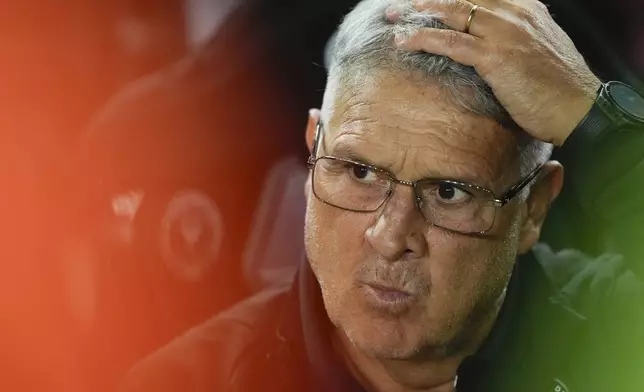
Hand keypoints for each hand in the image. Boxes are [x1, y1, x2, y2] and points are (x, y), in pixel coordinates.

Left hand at [387, 0, 601, 145]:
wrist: (580, 107)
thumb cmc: (559, 86)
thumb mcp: (539, 48)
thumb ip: (516, 35)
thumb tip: (489, 41)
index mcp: (525, 7)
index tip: (424, 1)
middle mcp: (514, 12)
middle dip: (426, 1)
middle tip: (399, 7)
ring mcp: (504, 32)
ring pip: (453, 13)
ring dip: (418, 14)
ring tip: (395, 18)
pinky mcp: (496, 56)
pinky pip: (452, 42)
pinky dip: (425, 39)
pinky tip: (405, 41)